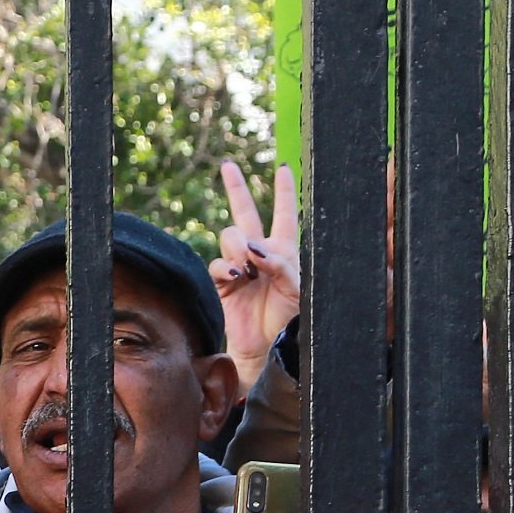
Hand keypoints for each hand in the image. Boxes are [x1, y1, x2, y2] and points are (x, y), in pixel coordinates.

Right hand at [208, 161, 299, 394]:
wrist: (265, 346)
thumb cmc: (288, 319)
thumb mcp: (296, 289)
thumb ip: (280, 265)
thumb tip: (255, 248)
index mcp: (283, 249)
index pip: (284, 213)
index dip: (283, 190)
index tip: (283, 167)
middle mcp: (258, 253)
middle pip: (245, 212)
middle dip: (236, 188)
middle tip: (228, 166)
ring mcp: (238, 266)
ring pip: (230, 236)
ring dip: (237, 246)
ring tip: (246, 268)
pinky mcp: (221, 282)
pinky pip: (217, 264)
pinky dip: (224, 266)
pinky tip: (235, 276)